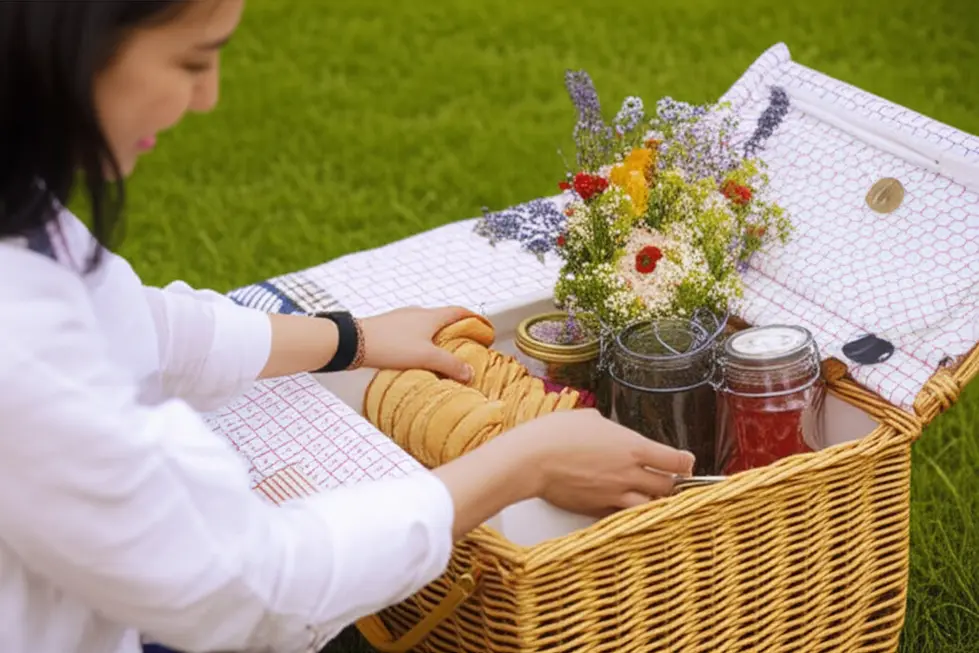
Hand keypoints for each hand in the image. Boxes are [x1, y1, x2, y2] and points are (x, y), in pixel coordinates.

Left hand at [360, 306, 475, 382]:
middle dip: (456, 330)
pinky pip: (412, 333)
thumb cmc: (389, 345)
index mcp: (430, 316)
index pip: (459, 312)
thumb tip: (469, 373)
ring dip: (437, 338)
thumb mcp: (426, 357)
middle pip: (443, 318)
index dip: (473, 318)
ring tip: (442, 355)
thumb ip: (450, 365)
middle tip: (465, 344)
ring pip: (426, 326)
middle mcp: (417, 313)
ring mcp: (401, 320)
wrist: (352, 343)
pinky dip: (421, 342)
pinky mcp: (388, 329)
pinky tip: (416, 357)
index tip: (483, 325)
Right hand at [507, 409, 694, 516]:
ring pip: (650, 507)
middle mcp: (629, 474)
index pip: (677, 461)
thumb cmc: (556, 433)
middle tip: (669, 480)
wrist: (531, 460)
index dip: (685, 463)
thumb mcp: (589, 418)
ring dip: (653, 501)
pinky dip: (627, 512)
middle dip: (673, 484)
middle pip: (670, 488)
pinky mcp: (597, 510)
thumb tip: (612, 432)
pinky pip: (623, 516)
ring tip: (648, 495)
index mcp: (632, 447)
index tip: (684, 462)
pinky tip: (622, 504)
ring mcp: (614, 495)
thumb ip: (610, 428)